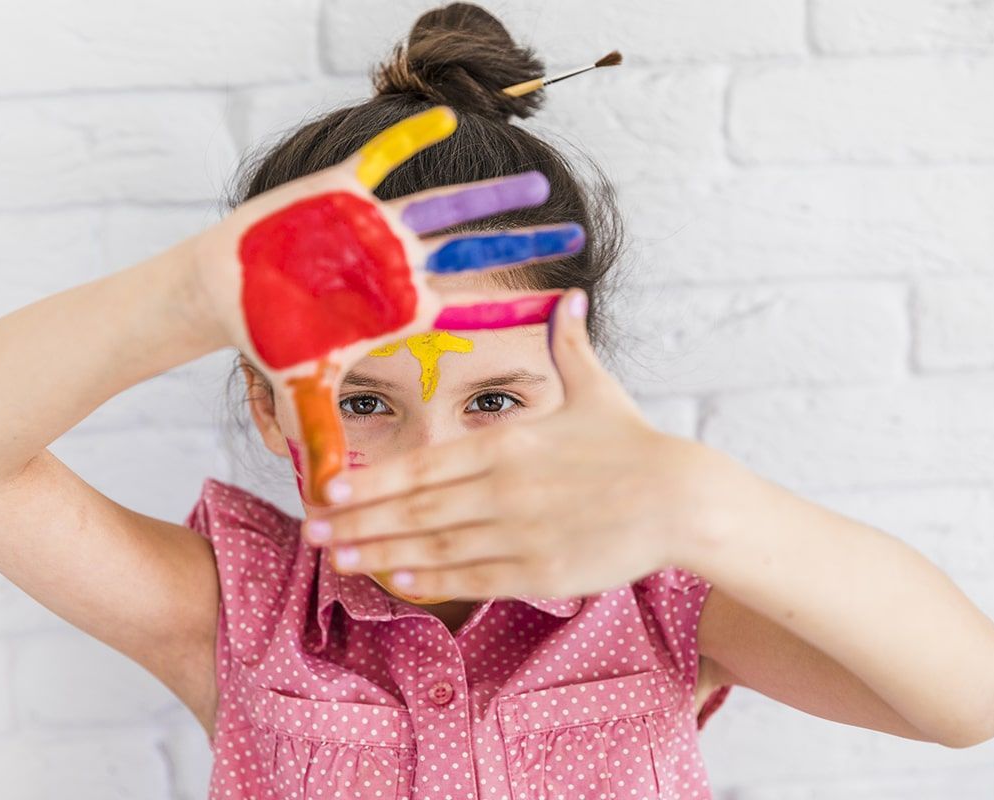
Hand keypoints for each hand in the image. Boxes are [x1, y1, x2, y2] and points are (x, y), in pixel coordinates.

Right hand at [191, 106, 585, 504]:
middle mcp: (398, 266)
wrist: (228, 288)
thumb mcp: (301, 391)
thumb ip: (320, 441)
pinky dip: (408, 142)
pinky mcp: (341, 193)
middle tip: (577, 234)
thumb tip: (328, 505)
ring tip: (536, 184)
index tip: (566, 306)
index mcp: (399, 310)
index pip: (467, 313)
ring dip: (487, 195)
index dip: (514, 311)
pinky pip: (381, 162)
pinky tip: (445, 119)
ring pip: (442, 208)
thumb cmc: (271, 337)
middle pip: (472, 255)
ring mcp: (376, 227)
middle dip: (523, 245)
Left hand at [301, 288, 738, 600]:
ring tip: (339, 559)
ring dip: (381, 553)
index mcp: (507, 444)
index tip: (328, 488)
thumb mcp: (596, 388)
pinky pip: (474, 578)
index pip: (423, 464)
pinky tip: (397, 580)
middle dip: (358, 520)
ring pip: (435, 546)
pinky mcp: (541, 571)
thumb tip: (570, 296)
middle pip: (415, 507)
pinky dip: (433, 580)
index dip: (370, 480)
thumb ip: (569, 345)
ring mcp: (519, 533)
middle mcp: (503, 489)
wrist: (683, 498)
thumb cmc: (633, 443)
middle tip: (310, 529)